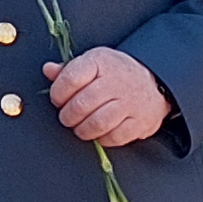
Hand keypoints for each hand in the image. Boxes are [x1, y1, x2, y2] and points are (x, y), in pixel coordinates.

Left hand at [46, 43, 171, 149]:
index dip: (58, 93)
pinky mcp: (139, 122)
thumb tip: (48, 70)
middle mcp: (116, 82)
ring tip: (80, 127)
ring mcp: (130, 103)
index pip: (70, 79)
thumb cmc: (117, 73)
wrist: (154, 82)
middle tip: (67, 117)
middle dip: (68, 116)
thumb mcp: (93, 62)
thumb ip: (68, 69)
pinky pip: (115, 137)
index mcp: (100, 62)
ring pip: (97, 123)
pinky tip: (98, 133)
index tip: (58, 99)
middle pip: (82, 105)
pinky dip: (102, 139)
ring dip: (82, 130)